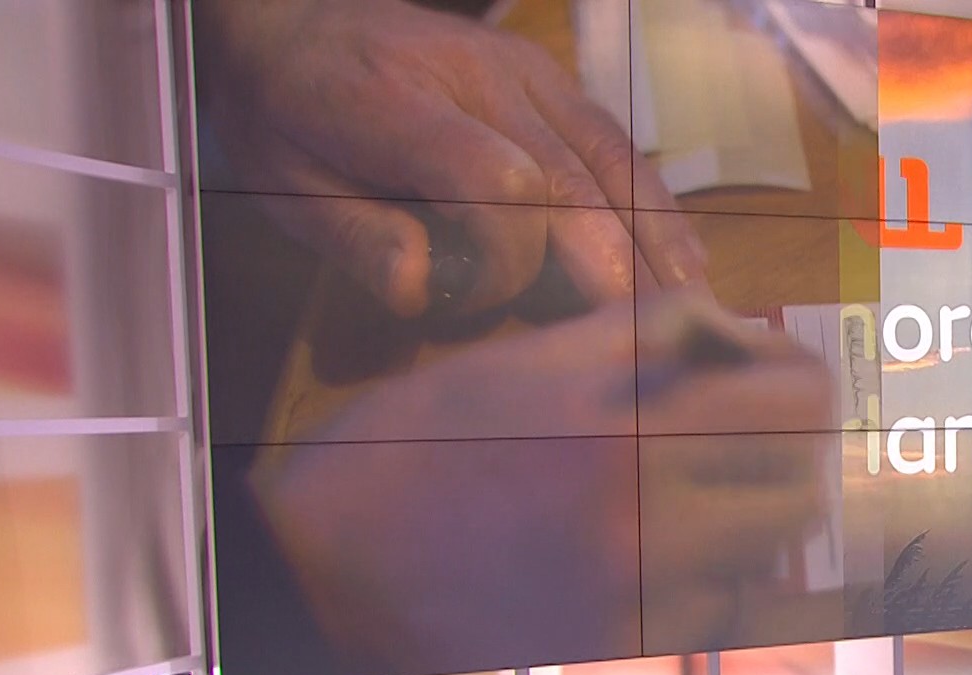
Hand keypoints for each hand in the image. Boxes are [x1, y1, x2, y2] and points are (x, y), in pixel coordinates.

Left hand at [196, 0, 704, 317]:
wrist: (291, 21)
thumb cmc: (285, 120)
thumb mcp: (285, 187)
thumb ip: (357, 239)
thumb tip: (421, 291)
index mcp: (396, 103)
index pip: (494, 182)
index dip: (507, 259)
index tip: (479, 305)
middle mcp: (476, 77)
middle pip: (566, 178)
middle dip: (609, 267)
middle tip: (640, 346)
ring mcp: (524, 72)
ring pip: (607, 159)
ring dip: (652, 240)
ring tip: (686, 309)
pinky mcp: (551, 79)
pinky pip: (616, 142)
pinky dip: (655, 204)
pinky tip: (685, 258)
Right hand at [251, 296, 831, 671]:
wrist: (327, 567)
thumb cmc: (417, 447)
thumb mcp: (530, 356)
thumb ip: (652, 333)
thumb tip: (747, 335)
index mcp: (626, 426)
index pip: (795, 399)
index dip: (804, 382)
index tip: (782, 379)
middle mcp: (647, 517)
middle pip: (802, 488)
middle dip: (790, 455)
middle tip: (752, 439)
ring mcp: (640, 596)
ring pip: (772, 561)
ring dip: (759, 526)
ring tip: (707, 499)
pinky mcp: (622, 652)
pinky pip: (722, 621)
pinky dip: (718, 588)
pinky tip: (670, 560)